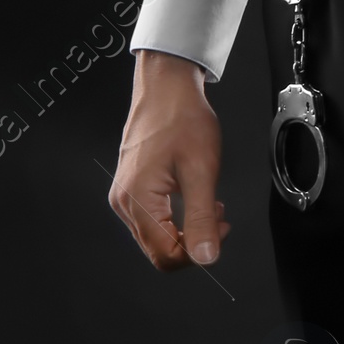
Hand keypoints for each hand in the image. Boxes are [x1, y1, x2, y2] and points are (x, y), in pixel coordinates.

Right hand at [108, 49, 229, 270]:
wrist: (167, 86)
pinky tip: (195, 197)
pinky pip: (153, 218)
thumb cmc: (181, 117)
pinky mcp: (131, 186)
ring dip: (187, 228)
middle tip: (219, 217)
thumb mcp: (201, 169)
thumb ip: (202, 218)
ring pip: (157, 235)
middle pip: (159, 249)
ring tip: (210, 204)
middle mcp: (124, 201)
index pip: (164, 255)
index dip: (196, 253)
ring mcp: (125, 194)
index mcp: (137, 200)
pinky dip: (177, 216)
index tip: (220, 231)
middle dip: (193, 240)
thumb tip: (205, 256)